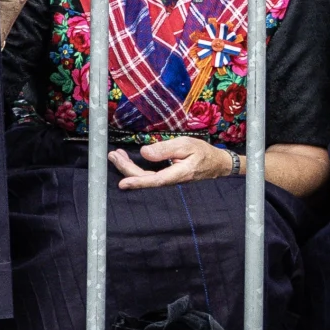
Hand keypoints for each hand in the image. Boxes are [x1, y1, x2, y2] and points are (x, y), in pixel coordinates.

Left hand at [110, 137, 235, 189]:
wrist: (216, 163)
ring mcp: (167, 180)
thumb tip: (144, 152)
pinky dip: (135, 166)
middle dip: (126, 168)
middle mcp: (171, 180)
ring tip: (116, 155)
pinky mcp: (165, 177)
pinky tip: (127, 159)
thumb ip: (165, 149)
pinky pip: (147, 174)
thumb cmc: (202, 152)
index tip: (123, 184)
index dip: (138, 182)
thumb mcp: (186, 145)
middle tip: (112, 155)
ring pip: (144, 176)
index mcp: (179, 174)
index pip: (156, 180)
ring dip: (128, 166)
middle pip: (144, 178)